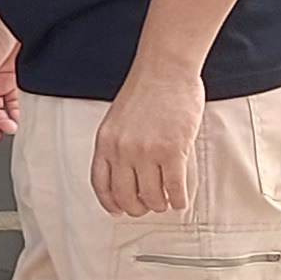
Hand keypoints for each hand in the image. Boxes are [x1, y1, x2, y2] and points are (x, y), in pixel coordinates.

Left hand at [94, 69, 207, 217]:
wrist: (165, 69)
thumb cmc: (146, 89)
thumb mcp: (117, 119)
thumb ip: (118, 145)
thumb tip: (126, 173)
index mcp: (105, 142)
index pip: (101, 184)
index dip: (110, 203)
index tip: (118, 210)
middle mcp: (122, 150)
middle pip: (126, 196)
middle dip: (138, 208)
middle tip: (148, 205)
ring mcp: (147, 152)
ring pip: (152, 197)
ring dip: (160, 204)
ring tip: (166, 201)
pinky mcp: (173, 151)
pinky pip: (175, 188)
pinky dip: (178, 199)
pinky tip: (180, 198)